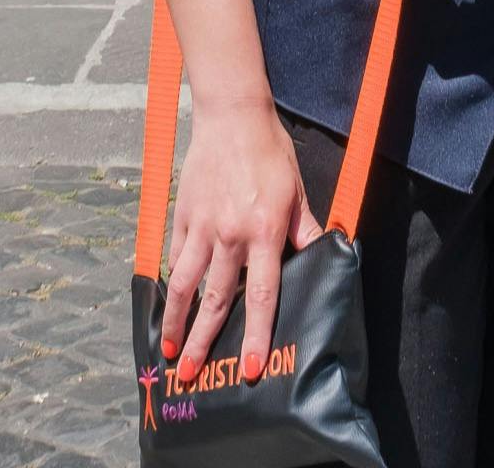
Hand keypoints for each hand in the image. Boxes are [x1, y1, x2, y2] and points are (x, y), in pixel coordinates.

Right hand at [161, 95, 318, 387]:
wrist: (231, 116)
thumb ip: (304, 231)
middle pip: (215, 301)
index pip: (261, 295)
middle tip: (192, 376)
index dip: (257, 335)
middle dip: (204, 343)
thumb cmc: (270, 153)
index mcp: (263, 232)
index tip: (252, 367)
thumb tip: (324, 256)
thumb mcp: (296, 192)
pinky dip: (172, 284)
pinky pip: (175, 257)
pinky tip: (170, 305)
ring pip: (185, 285)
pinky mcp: (182, 216)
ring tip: (169, 352)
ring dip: (176, 322)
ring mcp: (201, 226)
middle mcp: (229, 235)